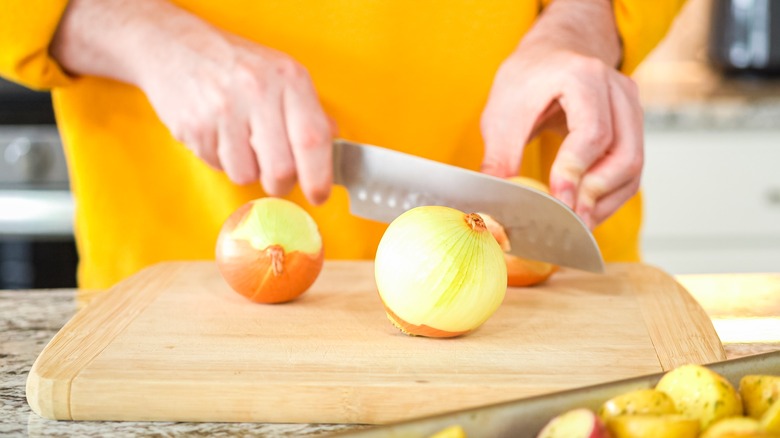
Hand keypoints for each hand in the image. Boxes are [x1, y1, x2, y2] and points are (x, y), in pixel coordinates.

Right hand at [51, 0, 333, 204]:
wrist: (174, 46)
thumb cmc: (236, 65)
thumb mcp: (281, 74)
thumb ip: (309, 110)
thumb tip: (331, 142)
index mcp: (289, 79)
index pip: (312, 139)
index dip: (319, 176)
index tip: (319, 195)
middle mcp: (258, 91)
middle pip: (281, 169)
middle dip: (281, 184)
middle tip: (276, 175)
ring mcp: (223, 109)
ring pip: (247, 174)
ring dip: (248, 170)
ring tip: (241, 142)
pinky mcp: (195, 126)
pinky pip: (219, 167)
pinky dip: (222, 160)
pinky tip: (219, 134)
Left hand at [480, 0, 642, 228]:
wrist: (550, 57)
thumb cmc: (526, 81)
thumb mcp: (501, 114)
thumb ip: (499, 159)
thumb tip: (492, 206)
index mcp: (583, 76)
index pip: (592, 131)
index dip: (575, 170)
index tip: (558, 200)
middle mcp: (617, 89)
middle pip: (624, 153)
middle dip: (594, 193)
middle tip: (567, 220)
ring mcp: (631, 108)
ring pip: (633, 166)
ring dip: (604, 201)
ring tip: (575, 223)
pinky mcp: (633, 128)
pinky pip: (631, 172)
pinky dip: (610, 197)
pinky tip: (585, 212)